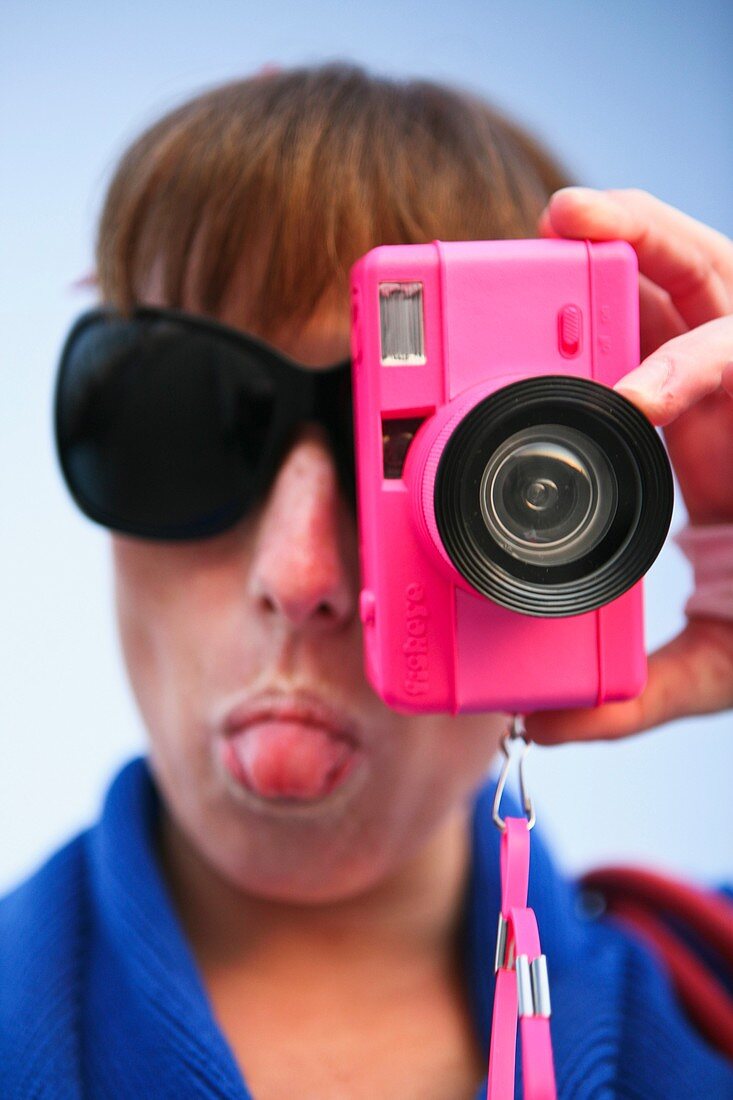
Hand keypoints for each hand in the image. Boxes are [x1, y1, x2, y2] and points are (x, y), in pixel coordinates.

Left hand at [524, 187, 732, 744]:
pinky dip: (692, 357)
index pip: (612, 367)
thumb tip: (542, 727)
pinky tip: (637, 388)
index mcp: (682, 442)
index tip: (459, 355)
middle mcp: (716, 400)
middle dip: (577, 264)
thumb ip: (636, 692)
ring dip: (637, 240)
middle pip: (649, 297)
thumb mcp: (713, 659)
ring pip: (702, 279)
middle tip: (497, 256)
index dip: (545, 347)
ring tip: (567, 219)